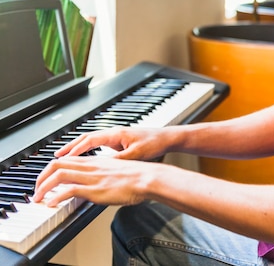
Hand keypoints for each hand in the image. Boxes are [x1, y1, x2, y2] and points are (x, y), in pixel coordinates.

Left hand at [33, 154, 155, 206]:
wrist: (147, 177)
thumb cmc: (136, 176)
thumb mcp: (115, 171)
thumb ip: (102, 174)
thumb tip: (95, 182)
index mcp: (94, 161)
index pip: (66, 159)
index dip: (51, 167)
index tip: (45, 177)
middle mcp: (90, 166)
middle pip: (57, 164)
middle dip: (41, 176)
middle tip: (36, 188)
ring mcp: (91, 176)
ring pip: (59, 175)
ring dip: (44, 186)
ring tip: (38, 197)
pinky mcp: (95, 189)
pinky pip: (69, 190)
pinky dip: (56, 196)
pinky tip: (51, 204)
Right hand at [54, 126, 170, 160]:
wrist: (167, 139)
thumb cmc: (154, 144)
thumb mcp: (135, 155)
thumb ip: (118, 160)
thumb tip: (101, 166)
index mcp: (115, 134)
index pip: (89, 139)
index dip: (74, 149)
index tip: (62, 157)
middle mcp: (114, 133)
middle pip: (87, 138)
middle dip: (71, 147)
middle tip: (56, 156)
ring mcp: (117, 137)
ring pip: (92, 141)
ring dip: (79, 148)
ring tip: (66, 158)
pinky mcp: (121, 142)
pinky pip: (99, 145)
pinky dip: (89, 150)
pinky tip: (86, 158)